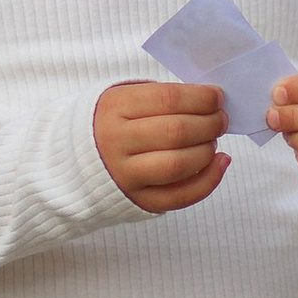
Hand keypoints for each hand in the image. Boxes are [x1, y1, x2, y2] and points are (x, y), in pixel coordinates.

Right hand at [94, 79, 227, 213]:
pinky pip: (180, 196)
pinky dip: (209, 179)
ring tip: (212, 140)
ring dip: (207, 150)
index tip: (217, 97)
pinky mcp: (139, 200)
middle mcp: (116, 142)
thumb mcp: (126, 97)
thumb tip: (210, 101)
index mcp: (114, 108)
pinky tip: (220, 162)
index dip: (201, 98)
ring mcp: (125, 175)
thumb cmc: (115, 122)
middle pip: (176, 131)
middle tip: (220, 119)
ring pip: (178, 165)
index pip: (167, 99)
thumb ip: (163, 97)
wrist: (77, 160)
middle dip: (209, 123)